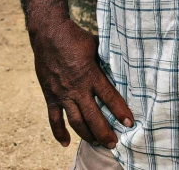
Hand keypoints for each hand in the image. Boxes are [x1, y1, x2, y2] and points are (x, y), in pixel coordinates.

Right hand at [30, 18, 133, 147]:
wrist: (49, 34)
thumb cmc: (76, 37)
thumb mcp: (96, 44)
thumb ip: (106, 58)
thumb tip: (122, 62)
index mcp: (90, 74)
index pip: (108, 96)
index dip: (120, 110)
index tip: (129, 122)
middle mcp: (77, 87)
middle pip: (93, 116)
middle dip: (104, 132)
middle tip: (114, 143)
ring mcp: (62, 93)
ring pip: (76, 121)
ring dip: (87, 135)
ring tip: (97, 143)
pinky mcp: (50, 95)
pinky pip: (54, 118)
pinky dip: (59, 133)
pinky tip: (66, 143)